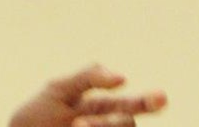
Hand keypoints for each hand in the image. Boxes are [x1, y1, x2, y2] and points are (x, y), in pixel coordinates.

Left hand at [9, 64, 167, 126]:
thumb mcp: (58, 89)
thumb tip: (123, 78)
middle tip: (141, 105)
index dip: (150, 101)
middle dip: (132, 113)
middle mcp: (108, 126)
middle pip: (129, 121)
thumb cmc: (37, 115)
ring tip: (77, 124)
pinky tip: (78, 126)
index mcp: (103, 108)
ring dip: (102, 125)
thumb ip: (88, 77)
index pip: (134, 103)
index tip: (160, 97)